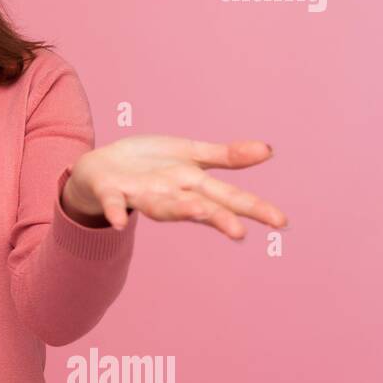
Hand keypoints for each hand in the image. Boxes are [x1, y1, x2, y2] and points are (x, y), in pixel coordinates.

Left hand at [62, 136, 287, 239]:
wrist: (101, 166)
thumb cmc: (150, 164)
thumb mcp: (190, 155)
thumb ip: (226, 157)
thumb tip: (268, 150)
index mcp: (191, 185)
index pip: (228, 197)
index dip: (253, 209)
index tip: (281, 222)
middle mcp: (169, 194)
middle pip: (197, 206)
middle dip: (216, 217)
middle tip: (239, 231)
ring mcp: (140, 194)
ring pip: (161, 206)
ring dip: (177, 210)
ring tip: (196, 212)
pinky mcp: (111, 190)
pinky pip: (113, 203)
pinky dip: (116, 212)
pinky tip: (119, 222)